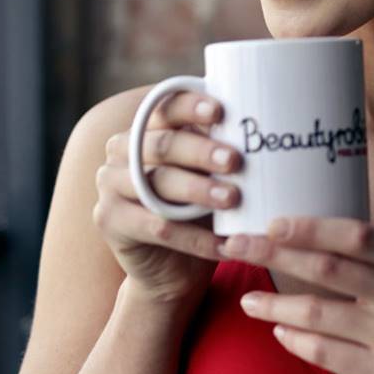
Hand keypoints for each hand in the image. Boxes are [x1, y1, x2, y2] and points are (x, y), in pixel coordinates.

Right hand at [93, 89, 241, 307]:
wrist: (172, 267)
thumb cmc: (197, 205)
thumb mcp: (207, 171)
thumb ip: (218, 144)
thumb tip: (263, 119)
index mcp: (144, 127)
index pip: (165, 108)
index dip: (191, 107)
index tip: (220, 111)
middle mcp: (121, 150)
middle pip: (163, 146)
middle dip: (201, 152)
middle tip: (234, 161)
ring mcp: (111, 185)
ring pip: (159, 185)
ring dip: (199, 191)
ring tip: (232, 199)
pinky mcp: (111, 221)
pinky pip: (158, 227)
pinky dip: (196, 238)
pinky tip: (225, 242)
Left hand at [219, 217, 373, 373]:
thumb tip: (309, 228)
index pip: (354, 234)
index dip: (309, 227)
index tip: (272, 221)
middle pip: (328, 268)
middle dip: (275, 254)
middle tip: (238, 245)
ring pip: (319, 313)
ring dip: (275, 303)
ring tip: (248, 297)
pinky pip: (327, 351)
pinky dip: (296, 338)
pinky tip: (279, 328)